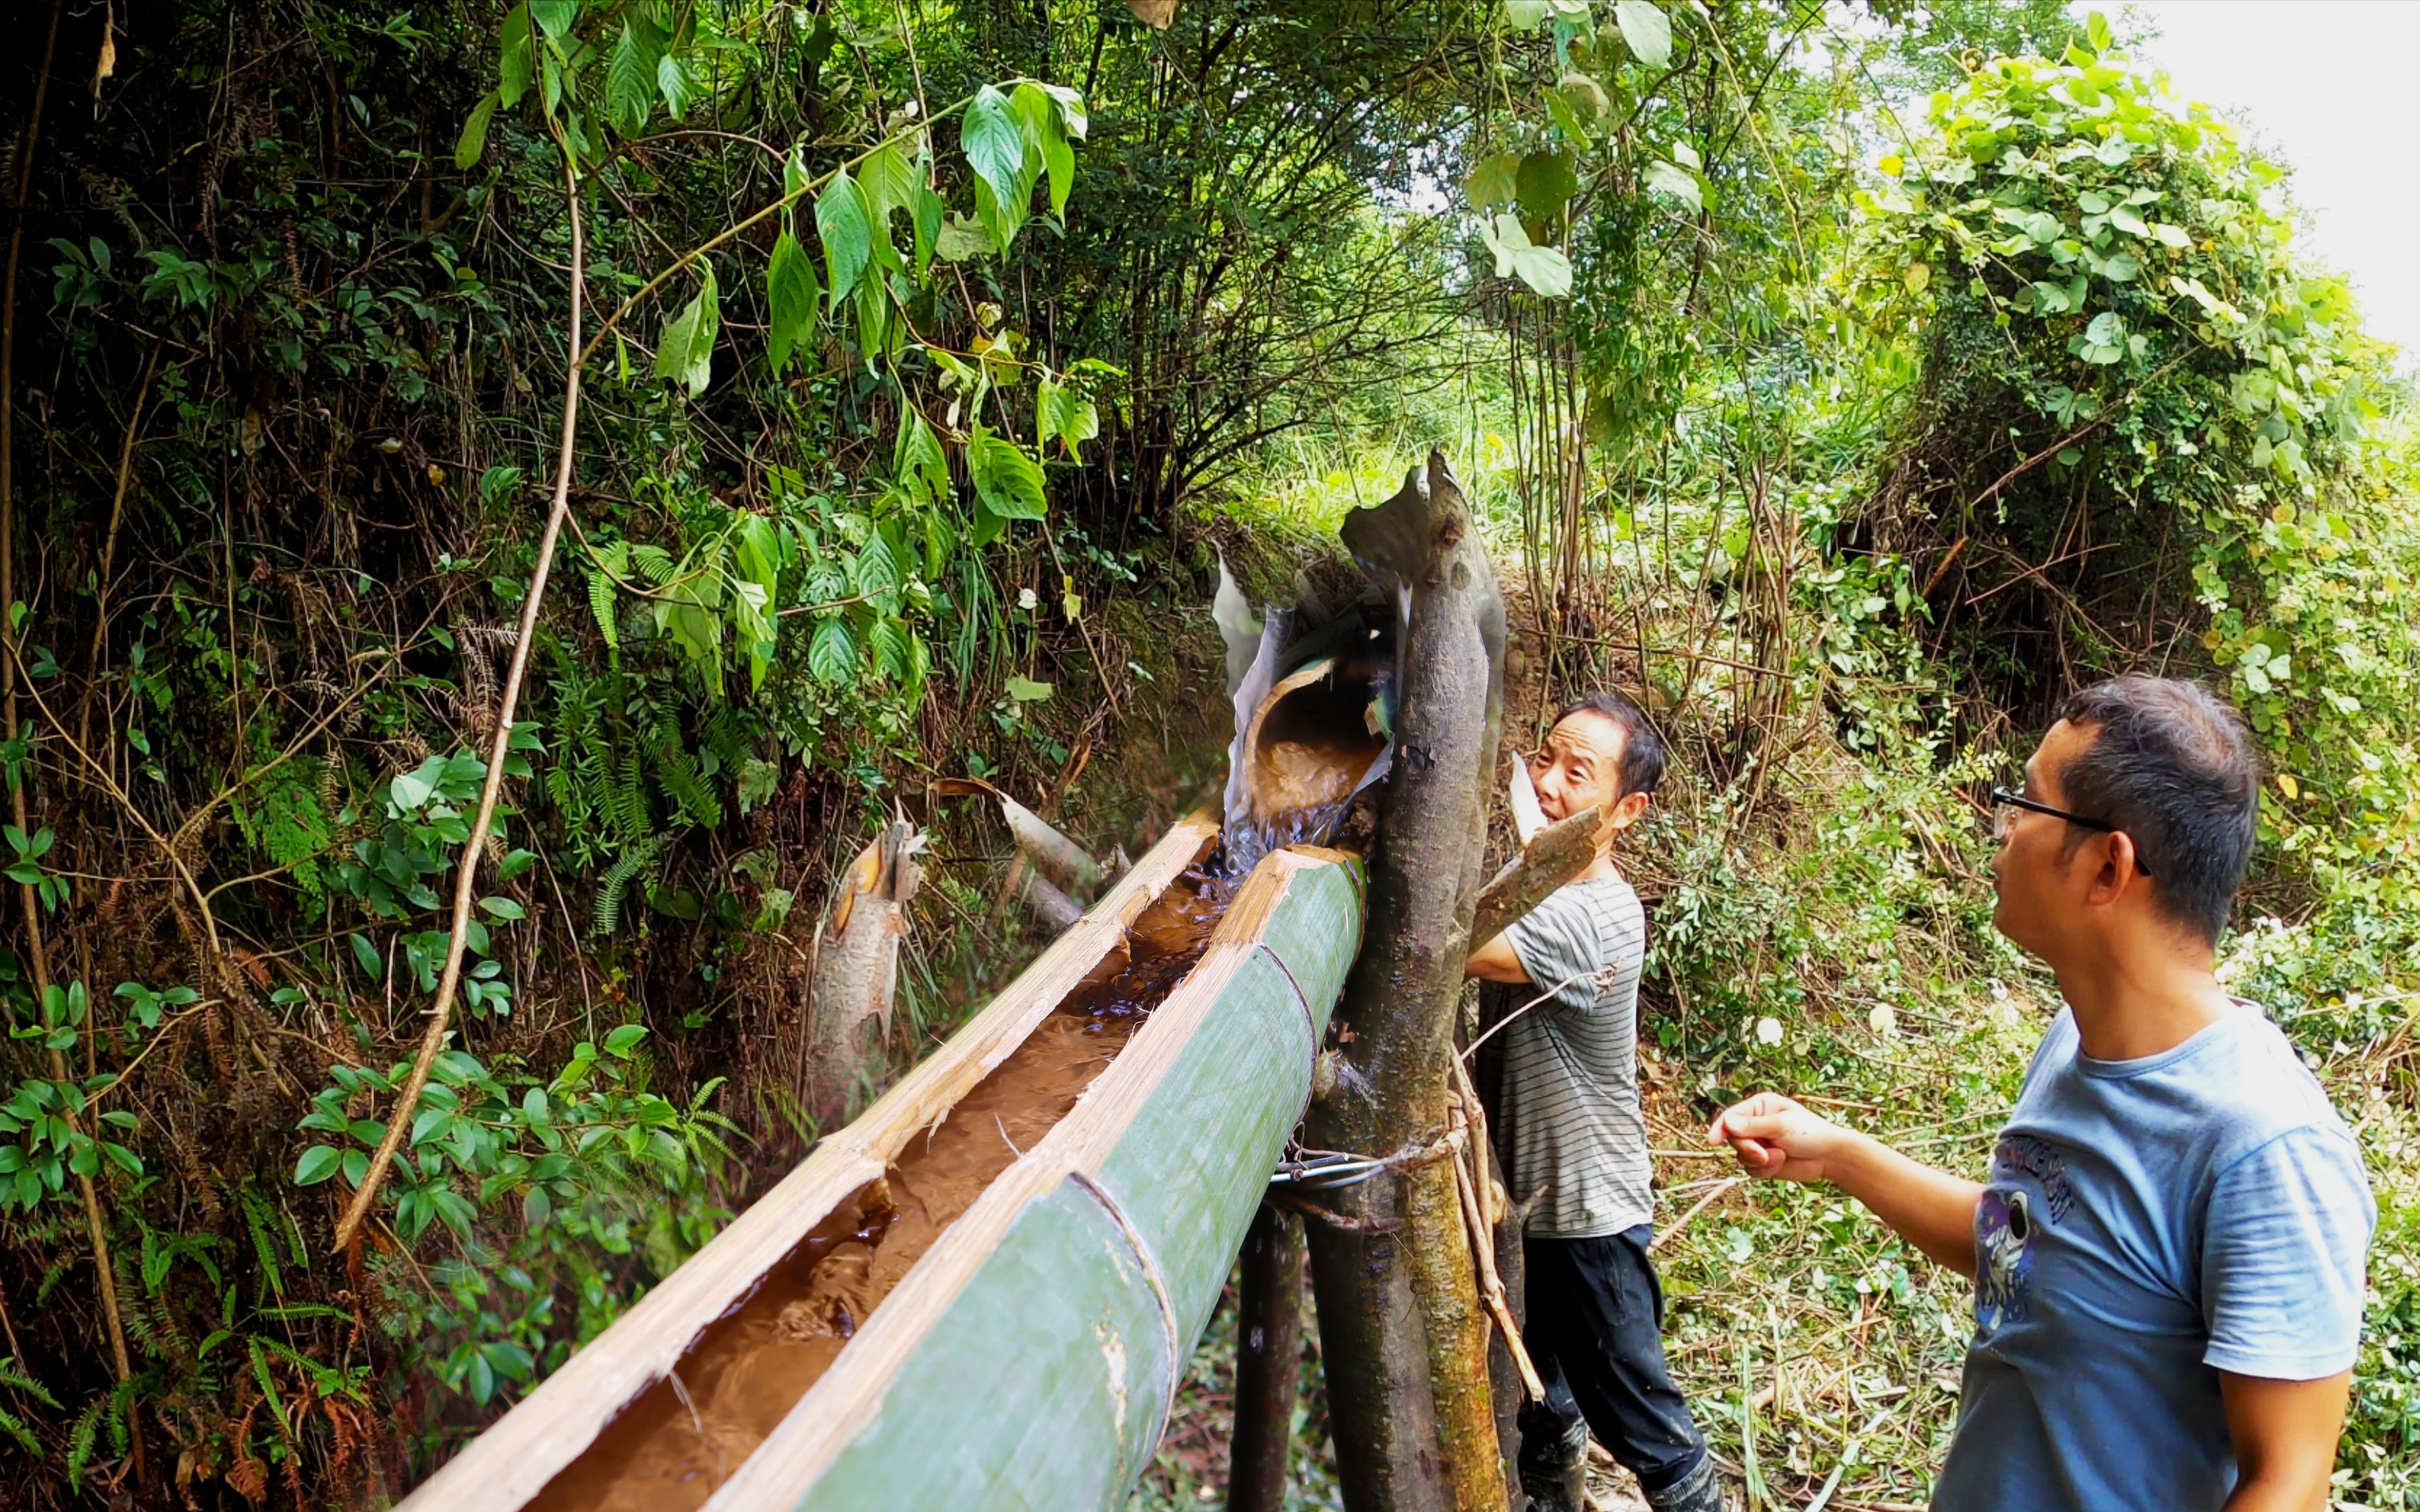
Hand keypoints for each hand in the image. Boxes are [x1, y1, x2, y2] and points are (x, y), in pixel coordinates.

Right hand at [1708, 1092, 1850, 1183]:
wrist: (1830, 1157)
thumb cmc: (1811, 1133)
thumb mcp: (1781, 1126)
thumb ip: (1752, 1126)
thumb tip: (1727, 1123)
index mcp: (1759, 1106)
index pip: (1731, 1116)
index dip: (1720, 1128)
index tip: (1712, 1142)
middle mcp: (1755, 1124)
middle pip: (1734, 1139)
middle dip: (1749, 1149)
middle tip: (1764, 1154)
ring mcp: (1759, 1144)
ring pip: (1741, 1156)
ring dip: (1759, 1161)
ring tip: (1780, 1157)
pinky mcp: (1764, 1162)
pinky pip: (1751, 1170)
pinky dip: (1765, 1171)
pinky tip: (1781, 1163)